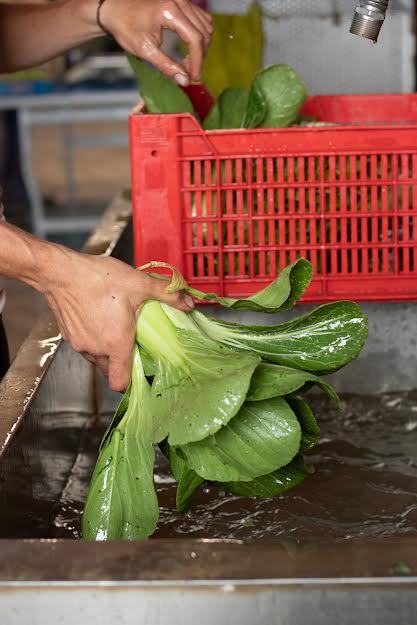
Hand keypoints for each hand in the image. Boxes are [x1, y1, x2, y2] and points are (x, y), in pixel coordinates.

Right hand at [43, 251, 193, 390]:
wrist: (60, 272)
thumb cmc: (97, 278)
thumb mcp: (139, 283)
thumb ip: (167, 294)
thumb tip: (188, 303)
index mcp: (115, 343)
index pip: (121, 383)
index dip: (132, 382)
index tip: (142, 370)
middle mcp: (96, 349)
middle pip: (111, 371)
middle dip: (123, 362)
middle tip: (134, 344)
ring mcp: (80, 344)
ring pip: (98, 359)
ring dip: (108, 351)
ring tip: (118, 328)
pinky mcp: (69, 336)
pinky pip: (86, 347)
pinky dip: (95, 340)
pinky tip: (101, 320)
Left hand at [98, 0, 212, 84]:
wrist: (113, 10)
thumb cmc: (125, 27)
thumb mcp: (144, 50)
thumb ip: (166, 66)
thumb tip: (184, 81)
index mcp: (169, 10)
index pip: (195, 38)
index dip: (197, 61)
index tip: (194, 78)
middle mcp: (179, 1)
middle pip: (203, 32)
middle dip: (199, 56)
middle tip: (189, 73)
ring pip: (205, 26)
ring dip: (201, 47)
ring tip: (188, 62)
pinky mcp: (182, 2)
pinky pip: (200, 19)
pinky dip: (198, 36)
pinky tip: (188, 49)